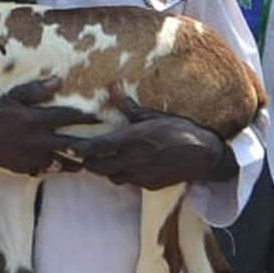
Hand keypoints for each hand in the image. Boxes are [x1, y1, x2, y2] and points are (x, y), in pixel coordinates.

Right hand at [0, 77, 99, 174]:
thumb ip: (36, 90)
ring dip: (74, 162)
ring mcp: (30, 157)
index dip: (87, 117)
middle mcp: (37, 140)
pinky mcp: (22, 167)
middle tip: (103, 146)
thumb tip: (59, 81)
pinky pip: (43, 170)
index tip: (101, 116)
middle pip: (72, 145)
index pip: (68, 117)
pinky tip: (58, 167)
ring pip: (61, 163)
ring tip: (87, 163)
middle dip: (89, 145)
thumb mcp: (10, 96)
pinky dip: (52, 168)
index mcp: (35, 119)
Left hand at [68, 87, 234, 189]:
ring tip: (101, 160)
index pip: (98, 148)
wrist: (205, 155)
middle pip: (99, 167)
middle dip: (88, 162)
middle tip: (81, 155)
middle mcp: (135, 160)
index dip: (80, 149)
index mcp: (134, 140)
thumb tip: (112, 87)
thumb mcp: (154, 115)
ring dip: (105, 171)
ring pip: (112, 177)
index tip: (67, 147)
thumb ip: (129, 106)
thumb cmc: (179, 130)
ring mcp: (142, 175)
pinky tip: (124, 166)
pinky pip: (129, 183)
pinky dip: (123, 176)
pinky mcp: (150, 185)